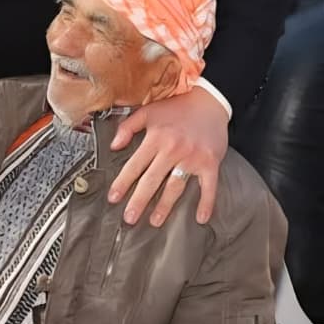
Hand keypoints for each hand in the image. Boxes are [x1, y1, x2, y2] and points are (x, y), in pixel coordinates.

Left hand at [107, 88, 228, 226]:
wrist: (210, 102)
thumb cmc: (177, 109)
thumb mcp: (148, 111)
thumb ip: (128, 127)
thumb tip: (113, 146)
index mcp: (156, 138)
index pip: (135, 165)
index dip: (123, 182)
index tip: (114, 198)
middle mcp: (172, 149)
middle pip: (152, 180)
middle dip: (139, 200)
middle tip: (129, 218)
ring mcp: (192, 157)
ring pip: (175, 186)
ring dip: (165, 206)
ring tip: (155, 221)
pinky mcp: (210, 162)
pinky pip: (209, 186)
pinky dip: (206, 203)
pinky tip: (201, 218)